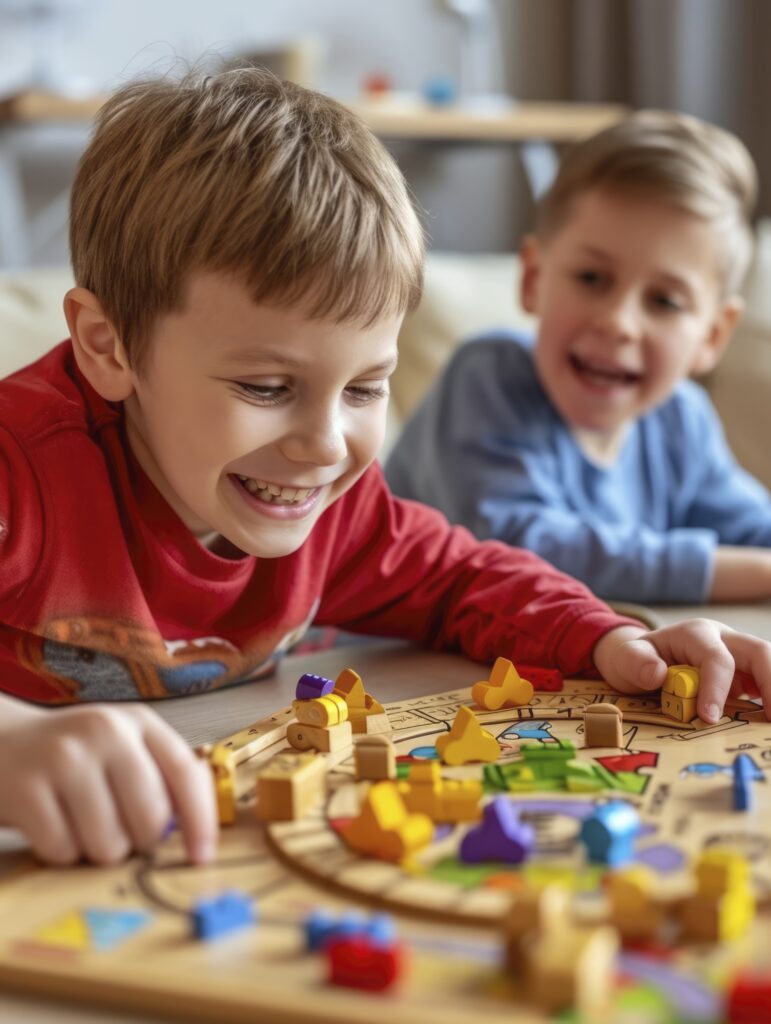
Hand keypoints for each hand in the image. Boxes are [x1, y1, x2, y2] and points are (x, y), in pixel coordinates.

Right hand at [0, 697, 217, 865]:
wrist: (2, 744)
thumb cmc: (74, 757)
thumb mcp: (123, 749)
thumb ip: (161, 778)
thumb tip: (194, 831)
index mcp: (139, 723)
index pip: (186, 773)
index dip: (201, 821)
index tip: (202, 857)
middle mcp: (105, 732)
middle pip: (151, 818)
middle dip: (139, 841)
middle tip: (117, 827)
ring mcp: (64, 757)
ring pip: (109, 843)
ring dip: (97, 849)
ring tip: (80, 821)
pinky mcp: (25, 788)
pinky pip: (63, 851)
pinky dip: (60, 851)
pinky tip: (52, 823)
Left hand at [592, 619, 770, 723]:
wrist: (640, 659)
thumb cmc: (636, 658)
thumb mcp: (625, 657)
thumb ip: (635, 662)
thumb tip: (657, 673)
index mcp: (695, 634)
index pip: (717, 658)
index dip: (717, 688)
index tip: (709, 718)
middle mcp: (723, 640)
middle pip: (759, 652)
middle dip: (770, 682)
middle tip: (770, 719)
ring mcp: (737, 657)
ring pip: (767, 664)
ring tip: (770, 722)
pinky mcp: (743, 676)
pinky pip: (762, 683)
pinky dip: (767, 697)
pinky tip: (765, 720)